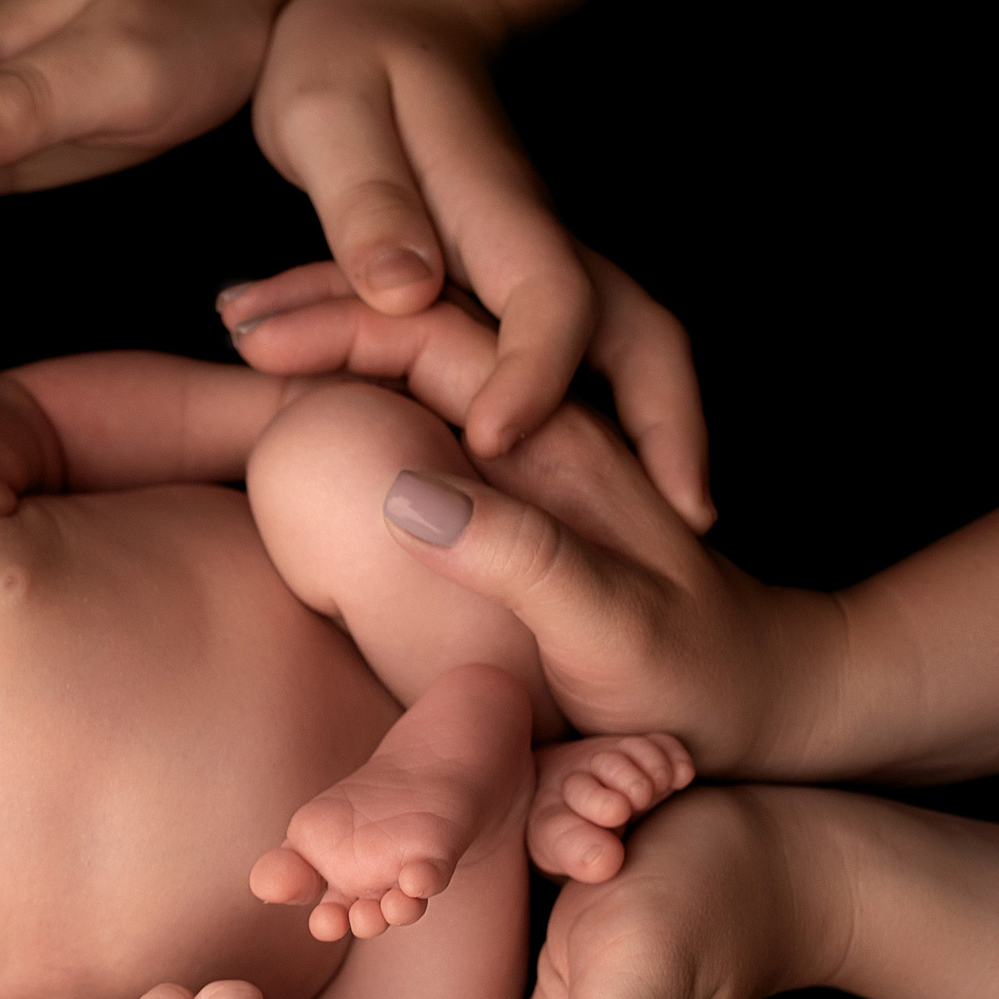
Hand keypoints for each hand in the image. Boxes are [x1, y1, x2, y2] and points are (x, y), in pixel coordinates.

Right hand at [226, 280, 820, 773]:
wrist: (767, 698)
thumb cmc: (693, 678)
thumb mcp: (612, 628)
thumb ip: (523, 557)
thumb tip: (405, 492)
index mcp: (562, 438)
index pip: (440, 339)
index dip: (344, 325)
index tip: (256, 338)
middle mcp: (544, 423)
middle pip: (424, 318)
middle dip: (326, 300)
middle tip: (231, 310)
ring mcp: (528, 451)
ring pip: (424, 351)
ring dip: (338, 330)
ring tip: (251, 329)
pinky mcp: (515, 489)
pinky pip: (426, 405)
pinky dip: (358, 385)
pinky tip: (307, 400)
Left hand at [239, 0, 711, 519]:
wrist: (389, 13)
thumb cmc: (350, 63)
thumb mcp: (334, 115)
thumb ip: (367, 201)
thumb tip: (407, 290)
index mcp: (496, 207)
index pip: (547, 297)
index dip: (532, 372)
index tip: (496, 440)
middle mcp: (538, 242)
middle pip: (636, 336)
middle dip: (668, 427)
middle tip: (687, 525)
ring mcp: (540, 261)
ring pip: (622, 351)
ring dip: (649, 432)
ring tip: (660, 525)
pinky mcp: (520, 278)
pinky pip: (575, 356)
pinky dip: (589, 418)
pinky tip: (564, 488)